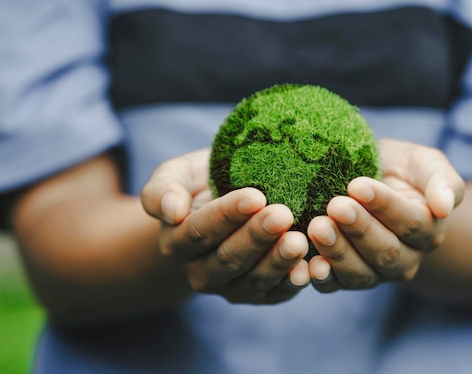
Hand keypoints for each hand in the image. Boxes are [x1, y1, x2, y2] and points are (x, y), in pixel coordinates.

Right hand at [141, 149, 309, 303]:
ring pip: (254, 279)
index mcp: (178, 242)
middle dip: (257, 237)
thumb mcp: (175, 176)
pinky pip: (276, 293)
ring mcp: (232, 287)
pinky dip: (293, 283)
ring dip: (278, 261)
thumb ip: (161, 191)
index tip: (254, 196)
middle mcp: (201, 272)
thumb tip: (171, 211)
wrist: (225, 200)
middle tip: (282, 215)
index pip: (201, 230)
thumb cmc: (202, 181)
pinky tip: (310, 269)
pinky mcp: (261, 295)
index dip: (227, 215)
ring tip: (299, 241)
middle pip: (229, 258)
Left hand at [307, 139, 464, 292]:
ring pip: (361, 273)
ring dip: (338, 253)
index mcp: (427, 231)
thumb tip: (445, 208)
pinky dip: (322, 278)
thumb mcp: (424, 163)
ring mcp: (375, 273)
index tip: (357, 185)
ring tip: (317, 227)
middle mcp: (405, 259)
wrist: (365, 178)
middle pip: (385, 252)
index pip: (410, 222)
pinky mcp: (344, 279)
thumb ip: (444, 182)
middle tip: (335, 206)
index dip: (384, 205)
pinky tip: (309, 264)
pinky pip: (335, 286)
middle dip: (359, 229)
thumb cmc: (397, 167)